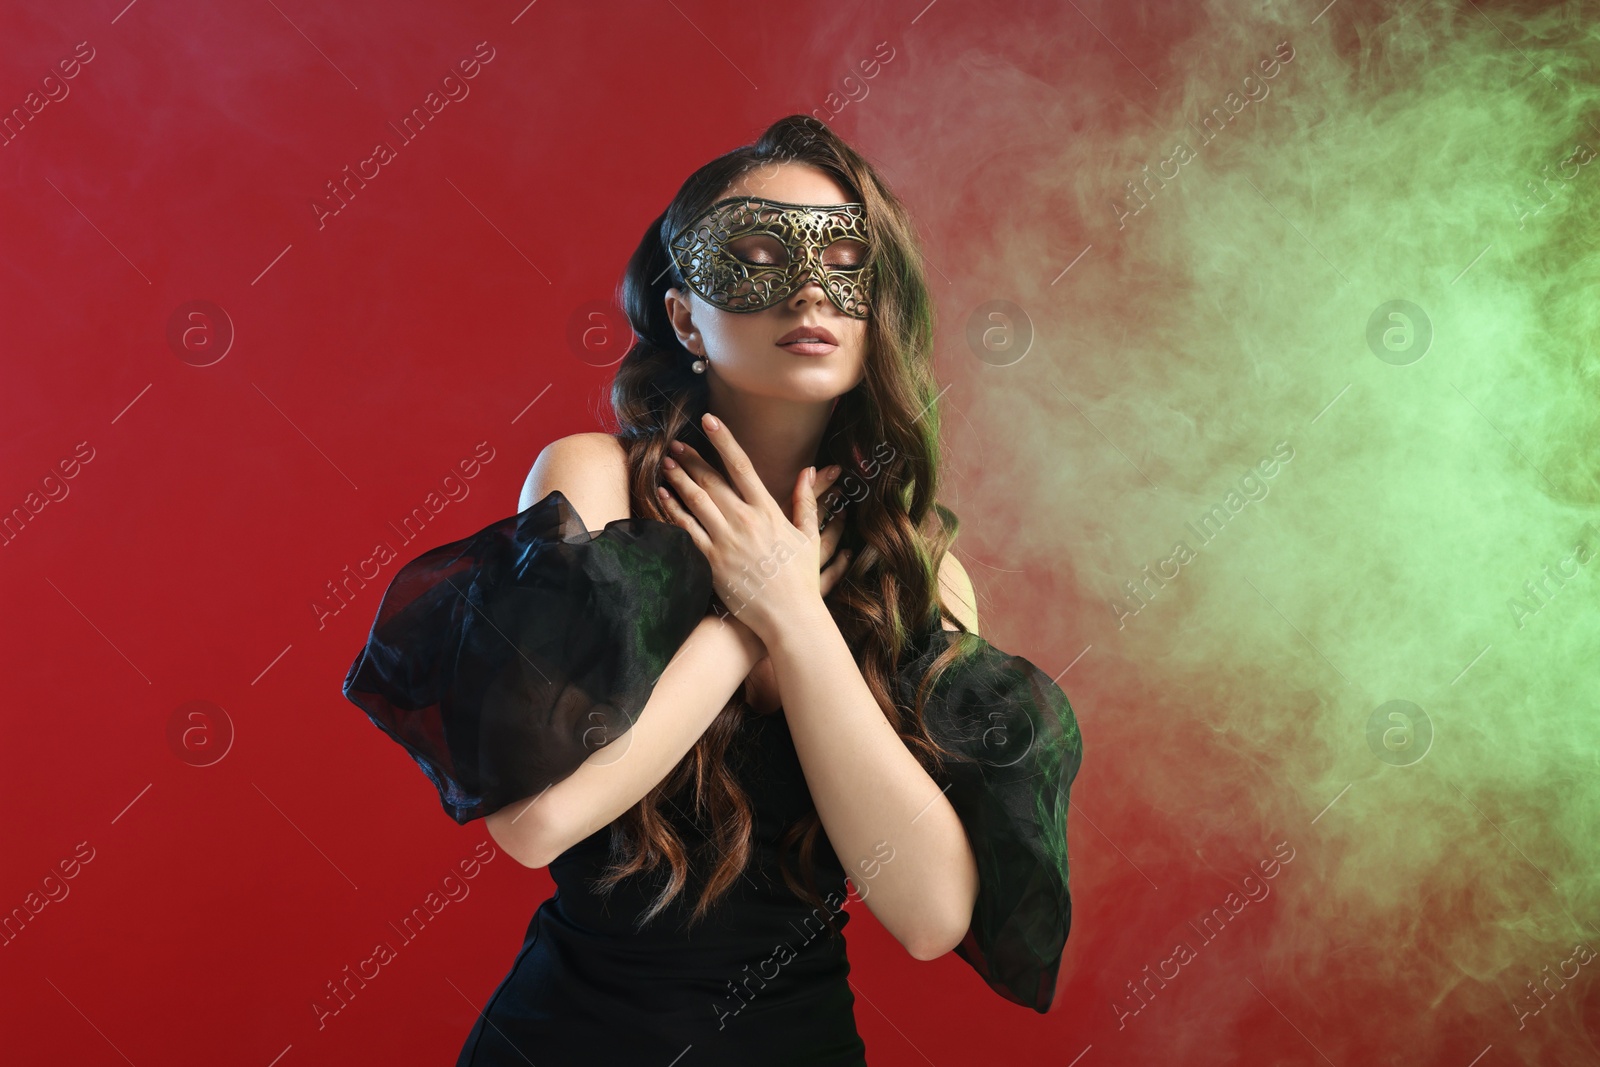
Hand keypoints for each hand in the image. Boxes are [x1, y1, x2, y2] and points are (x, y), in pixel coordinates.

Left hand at [657, 413, 852, 644]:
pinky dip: (673, 510)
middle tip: (676, 443)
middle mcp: (744, 521)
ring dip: (678, 478)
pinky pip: (686, 530)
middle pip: (712, 480)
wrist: (789, 617)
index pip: (742, 466)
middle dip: (692, 458)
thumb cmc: (801, 579)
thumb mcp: (809, 537)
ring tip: (666, 462)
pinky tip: (663, 496)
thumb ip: (806, 501)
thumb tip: (809, 471)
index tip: (710, 420)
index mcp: (768, 511)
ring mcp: (726, 541)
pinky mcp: (712, 561)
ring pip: (695, 501)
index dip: (724, 440)